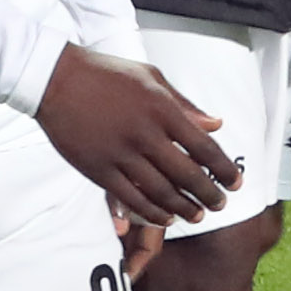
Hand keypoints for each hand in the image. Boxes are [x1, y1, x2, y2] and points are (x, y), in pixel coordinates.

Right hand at [36, 47, 239, 226]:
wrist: (56, 79)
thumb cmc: (106, 73)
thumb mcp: (152, 77)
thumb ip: (185, 105)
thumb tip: (216, 124)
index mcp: (161, 108)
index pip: (203, 147)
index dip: (224, 169)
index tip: (235, 183)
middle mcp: (144, 134)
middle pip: (186, 175)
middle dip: (208, 195)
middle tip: (219, 205)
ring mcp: (120, 154)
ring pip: (160, 192)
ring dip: (182, 208)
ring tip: (195, 215)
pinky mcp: (98, 169)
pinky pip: (130, 199)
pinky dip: (150, 212)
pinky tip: (163, 217)